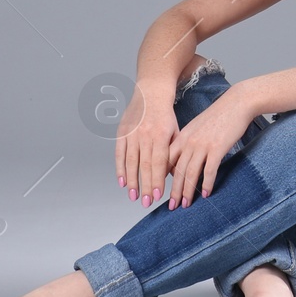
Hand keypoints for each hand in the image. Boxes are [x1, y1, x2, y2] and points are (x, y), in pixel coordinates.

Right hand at [114, 84, 178, 206]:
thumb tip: (172, 176)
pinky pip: (119, 153)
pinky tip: (122, 182)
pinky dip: (120, 168)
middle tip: (145, 203)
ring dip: (132, 181)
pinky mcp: (122, 132)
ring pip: (131, 161)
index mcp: (161, 135)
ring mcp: (132, 133)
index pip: (159, 162)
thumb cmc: (165, 115)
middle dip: (145, 185)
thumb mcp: (175, 132)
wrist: (150, 93)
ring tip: (133, 196)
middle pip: (144, 165)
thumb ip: (173, 153)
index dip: (157, 180)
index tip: (157, 196)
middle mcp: (145, 134)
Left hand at [166, 85, 253, 209]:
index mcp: (182, 137)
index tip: (161, 191)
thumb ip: (187, 143)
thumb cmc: (218, 117)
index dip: (163, 178)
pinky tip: (206, 193)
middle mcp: (189, 142)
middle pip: (177, 171)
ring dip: (187, 191)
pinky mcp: (217, 148)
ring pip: (191, 173)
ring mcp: (202, 145)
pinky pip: (209, 170)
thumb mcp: (197, 128)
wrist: (236, 104)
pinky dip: (207, 183)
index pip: (167, 160)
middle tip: (171, 206)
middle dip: (173, 191)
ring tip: (186, 204)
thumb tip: (182, 162)